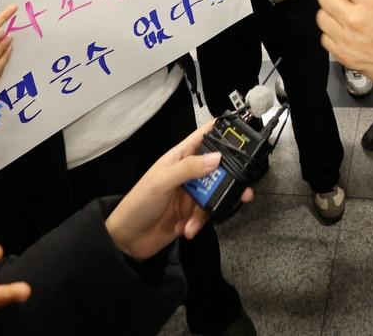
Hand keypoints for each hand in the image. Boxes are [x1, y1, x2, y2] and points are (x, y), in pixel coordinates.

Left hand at [105, 120, 253, 260]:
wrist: (127, 240)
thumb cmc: (139, 203)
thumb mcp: (162, 181)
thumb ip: (189, 168)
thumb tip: (218, 157)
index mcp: (179, 157)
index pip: (203, 137)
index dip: (221, 131)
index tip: (242, 132)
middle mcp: (189, 173)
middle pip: (218, 168)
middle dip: (231, 179)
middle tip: (244, 190)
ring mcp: (191, 194)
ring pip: (216, 193)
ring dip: (211, 207)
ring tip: (201, 218)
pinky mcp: (192, 214)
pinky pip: (206, 214)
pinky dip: (199, 223)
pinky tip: (186, 229)